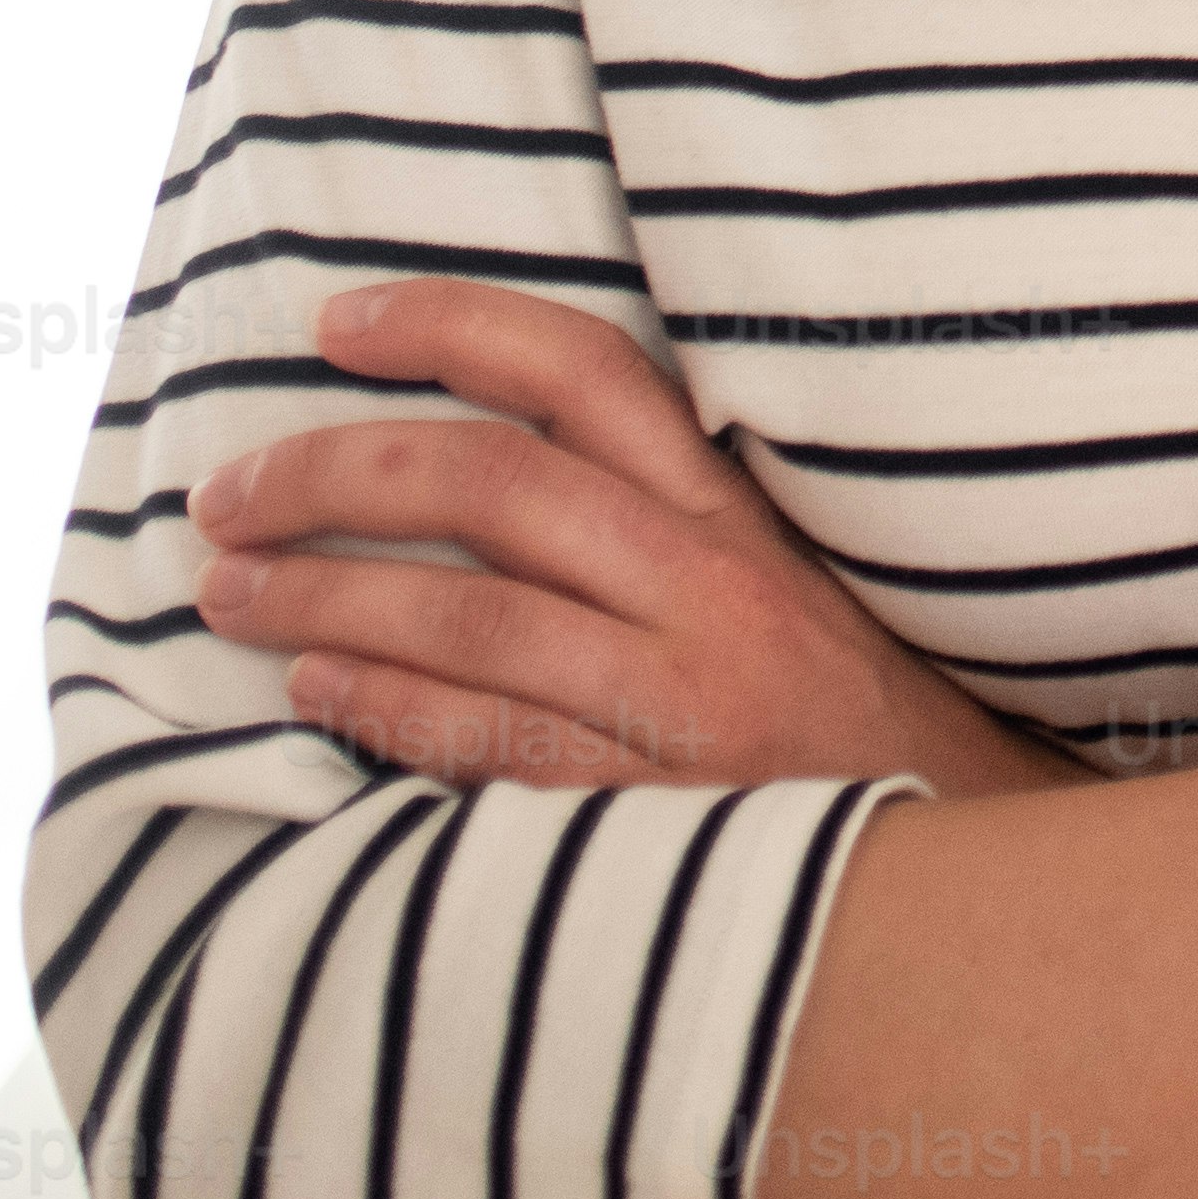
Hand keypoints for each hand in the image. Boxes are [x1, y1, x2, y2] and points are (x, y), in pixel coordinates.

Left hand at [196, 277, 1080, 807]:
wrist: (972, 876)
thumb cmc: (849, 726)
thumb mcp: (792, 587)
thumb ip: (667, 527)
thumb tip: (489, 470)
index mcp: (739, 518)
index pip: (587, 375)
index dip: (451, 325)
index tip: (336, 321)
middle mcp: (712, 593)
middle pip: (496, 485)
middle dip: (334, 471)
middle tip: (227, 493)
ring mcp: (685, 704)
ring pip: (471, 619)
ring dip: (320, 594)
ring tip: (225, 589)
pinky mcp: (660, 813)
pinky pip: (490, 746)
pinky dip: (384, 707)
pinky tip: (312, 690)